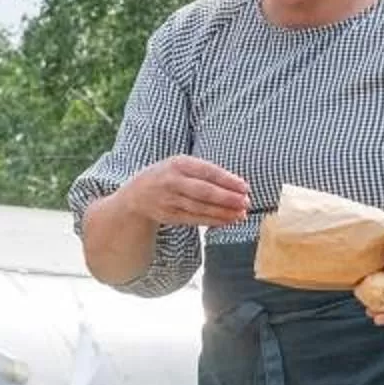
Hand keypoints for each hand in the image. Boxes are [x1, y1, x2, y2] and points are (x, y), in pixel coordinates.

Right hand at [118, 155, 250, 227]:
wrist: (137, 195)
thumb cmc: (168, 176)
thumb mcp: (182, 165)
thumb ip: (204, 172)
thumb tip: (236, 185)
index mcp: (179, 163)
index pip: (207, 171)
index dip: (227, 180)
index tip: (245, 187)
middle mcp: (172, 181)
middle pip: (204, 192)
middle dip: (227, 198)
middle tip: (246, 202)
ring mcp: (170, 200)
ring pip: (201, 208)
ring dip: (223, 212)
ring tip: (241, 214)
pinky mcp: (170, 216)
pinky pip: (195, 219)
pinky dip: (213, 220)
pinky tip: (228, 220)